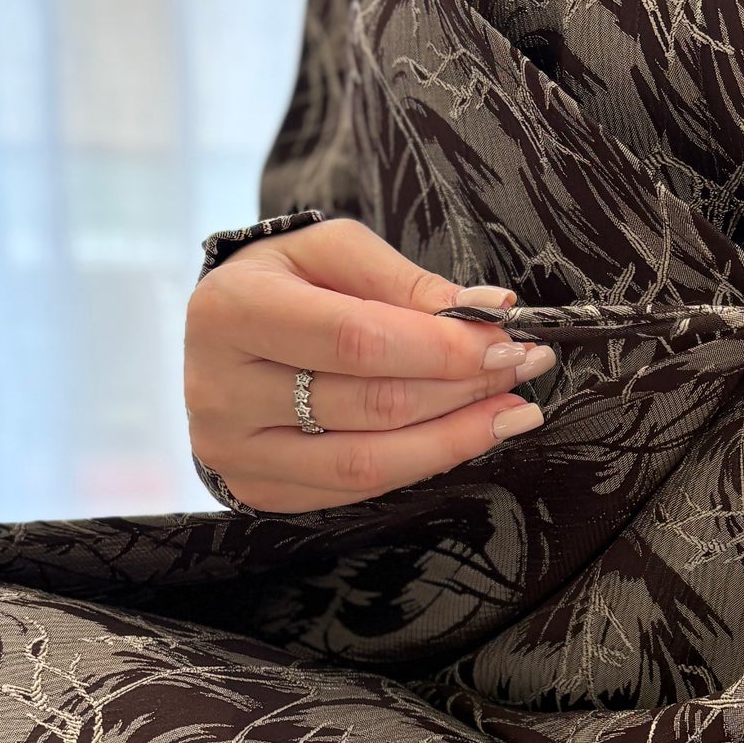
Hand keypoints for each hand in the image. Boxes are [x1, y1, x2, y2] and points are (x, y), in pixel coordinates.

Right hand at [183, 218, 552, 511]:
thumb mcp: (331, 251)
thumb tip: (489, 308)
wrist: (221, 335)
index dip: (442, 347)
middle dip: (462, 387)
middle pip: (371, 404)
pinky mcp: (258, 489)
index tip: (505, 340)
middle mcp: (220, 388)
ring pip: (369, 463)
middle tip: (523, 366)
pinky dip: (423, 463)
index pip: (356, 340)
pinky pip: (357, 491)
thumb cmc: (284, 281)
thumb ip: (404, 280)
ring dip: (456, 437)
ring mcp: (234, 450)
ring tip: (513, 410)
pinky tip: (467, 436)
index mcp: (232, 310)